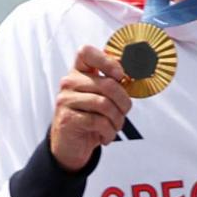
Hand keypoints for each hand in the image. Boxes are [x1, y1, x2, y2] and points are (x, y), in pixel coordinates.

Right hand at [49, 45, 133, 171]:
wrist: (70, 145)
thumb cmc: (89, 118)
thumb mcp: (100, 98)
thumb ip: (111, 85)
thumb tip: (130, 77)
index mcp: (78, 72)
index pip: (86, 52)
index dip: (106, 60)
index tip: (120, 75)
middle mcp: (69, 82)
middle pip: (107, 84)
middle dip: (123, 101)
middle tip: (124, 112)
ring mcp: (66, 100)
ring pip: (104, 104)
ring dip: (117, 119)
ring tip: (116, 127)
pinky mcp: (68, 119)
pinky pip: (98, 122)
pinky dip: (108, 132)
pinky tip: (106, 136)